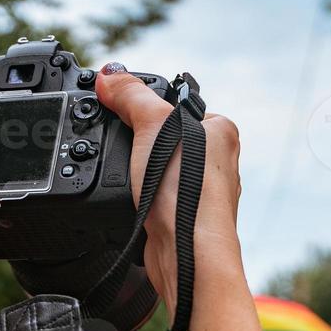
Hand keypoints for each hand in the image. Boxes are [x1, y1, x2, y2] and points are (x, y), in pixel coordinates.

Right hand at [94, 66, 242, 306]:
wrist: (187, 253)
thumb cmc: (187, 193)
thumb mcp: (152, 125)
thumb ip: (131, 96)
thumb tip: (110, 78)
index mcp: (220, 130)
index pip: (177, 104)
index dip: (146, 105)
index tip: (121, 109)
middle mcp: (217, 161)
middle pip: (164, 137)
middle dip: (140, 143)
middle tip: (127, 149)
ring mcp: (200, 191)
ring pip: (158, 169)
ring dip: (139, 173)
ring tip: (133, 178)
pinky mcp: (183, 217)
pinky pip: (155, 197)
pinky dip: (141, 198)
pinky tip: (136, 201)